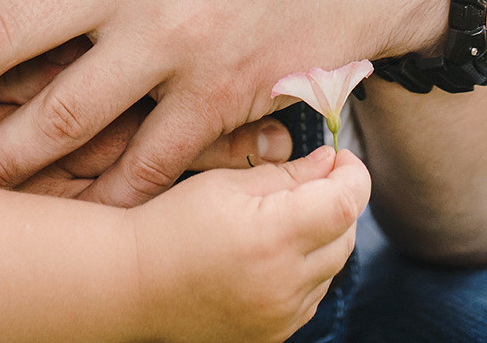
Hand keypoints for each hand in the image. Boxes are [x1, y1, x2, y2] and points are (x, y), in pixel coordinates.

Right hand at [130, 146, 368, 342]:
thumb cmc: (172, 223)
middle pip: (345, 235)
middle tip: (311, 181)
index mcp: (272, 236)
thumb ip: (286, 174)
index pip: (346, 203)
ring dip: (323, 238)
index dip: (353, 175)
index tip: (341, 160)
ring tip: (283, 219)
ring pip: (332, 267)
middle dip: (337, 203)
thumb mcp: (226, 184)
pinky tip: (272, 254)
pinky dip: (306, 270)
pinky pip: (312, 295)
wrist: (132, 283)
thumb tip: (331, 164)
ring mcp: (281, 316)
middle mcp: (284, 283)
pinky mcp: (274, 335)